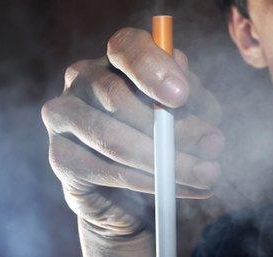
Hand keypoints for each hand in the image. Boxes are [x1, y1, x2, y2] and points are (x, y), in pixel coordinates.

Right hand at [41, 27, 224, 236]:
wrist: (131, 195)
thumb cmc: (162, 141)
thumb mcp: (188, 118)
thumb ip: (194, 107)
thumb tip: (196, 110)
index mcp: (115, 59)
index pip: (126, 46)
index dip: (153, 67)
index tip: (182, 96)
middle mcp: (82, 78)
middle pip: (117, 95)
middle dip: (170, 126)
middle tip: (213, 146)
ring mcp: (63, 116)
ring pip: (112, 137)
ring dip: (164, 159)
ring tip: (206, 175)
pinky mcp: (60, 156)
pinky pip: (106, 170)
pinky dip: (146, 182)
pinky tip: (173, 189)